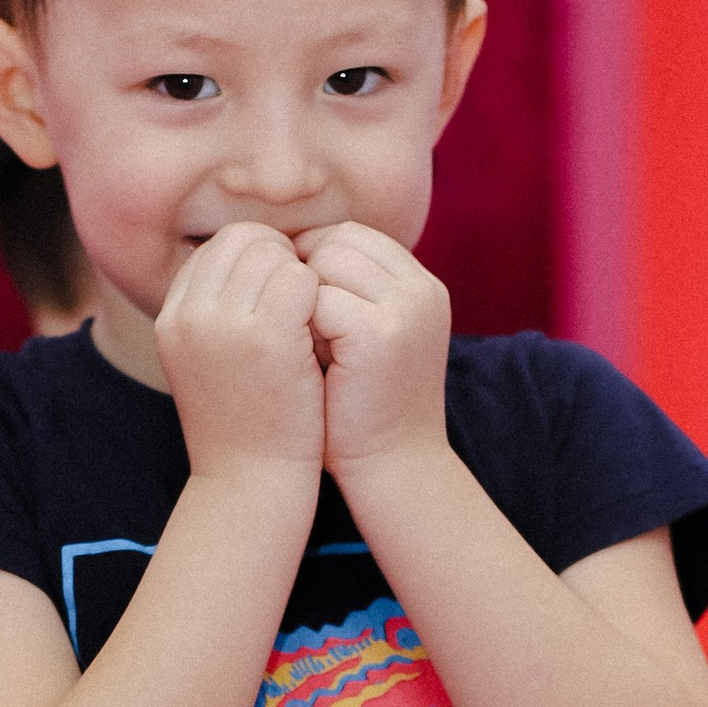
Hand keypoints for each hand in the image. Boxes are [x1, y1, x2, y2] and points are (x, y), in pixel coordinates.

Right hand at [155, 220, 324, 487]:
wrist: (250, 483)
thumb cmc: (243, 426)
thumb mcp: (210, 363)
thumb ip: (220, 312)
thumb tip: (256, 260)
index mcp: (170, 317)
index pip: (216, 248)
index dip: (256, 257)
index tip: (282, 288)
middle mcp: (188, 314)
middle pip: (241, 239)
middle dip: (281, 256)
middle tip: (307, 294)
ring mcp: (223, 323)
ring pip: (273, 252)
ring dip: (302, 274)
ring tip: (314, 313)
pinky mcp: (265, 337)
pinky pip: (300, 278)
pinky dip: (320, 293)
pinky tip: (325, 326)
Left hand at [298, 223, 450, 484]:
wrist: (393, 471)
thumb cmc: (364, 411)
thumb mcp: (365, 338)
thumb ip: (346, 293)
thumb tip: (286, 252)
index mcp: (421, 286)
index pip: (353, 235)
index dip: (313, 260)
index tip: (292, 303)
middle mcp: (422, 289)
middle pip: (339, 240)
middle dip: (305, 275)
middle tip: (296, 325)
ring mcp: (406, 308)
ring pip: (326, 261)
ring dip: (302, 297)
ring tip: (304, 343)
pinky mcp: (381, 333)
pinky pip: (318, 298)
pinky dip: (301, 325)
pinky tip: (305, 360)